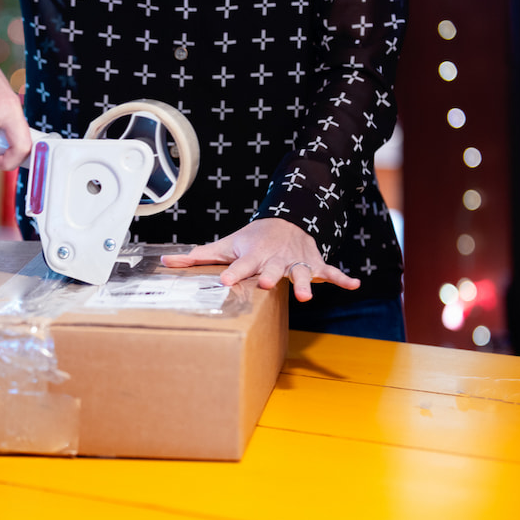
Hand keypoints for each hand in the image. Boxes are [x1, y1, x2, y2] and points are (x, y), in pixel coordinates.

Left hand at [160, 218, 360, 301]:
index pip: (240, 265)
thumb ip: (197, 257)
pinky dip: (342, 278)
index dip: (232, 272)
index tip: (223, 281)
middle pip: (273, 269)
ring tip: (306, 296)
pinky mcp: (314, 264)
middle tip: (264, 284)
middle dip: (270, 276)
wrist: (285, 222)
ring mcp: (296, 261)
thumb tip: (165, 261)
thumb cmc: (250, 241)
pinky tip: (355, 285)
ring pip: (301, 272)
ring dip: (304, 282)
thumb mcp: (225, 246)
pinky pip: (331, 271)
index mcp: (253, 256)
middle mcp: (275, 259)